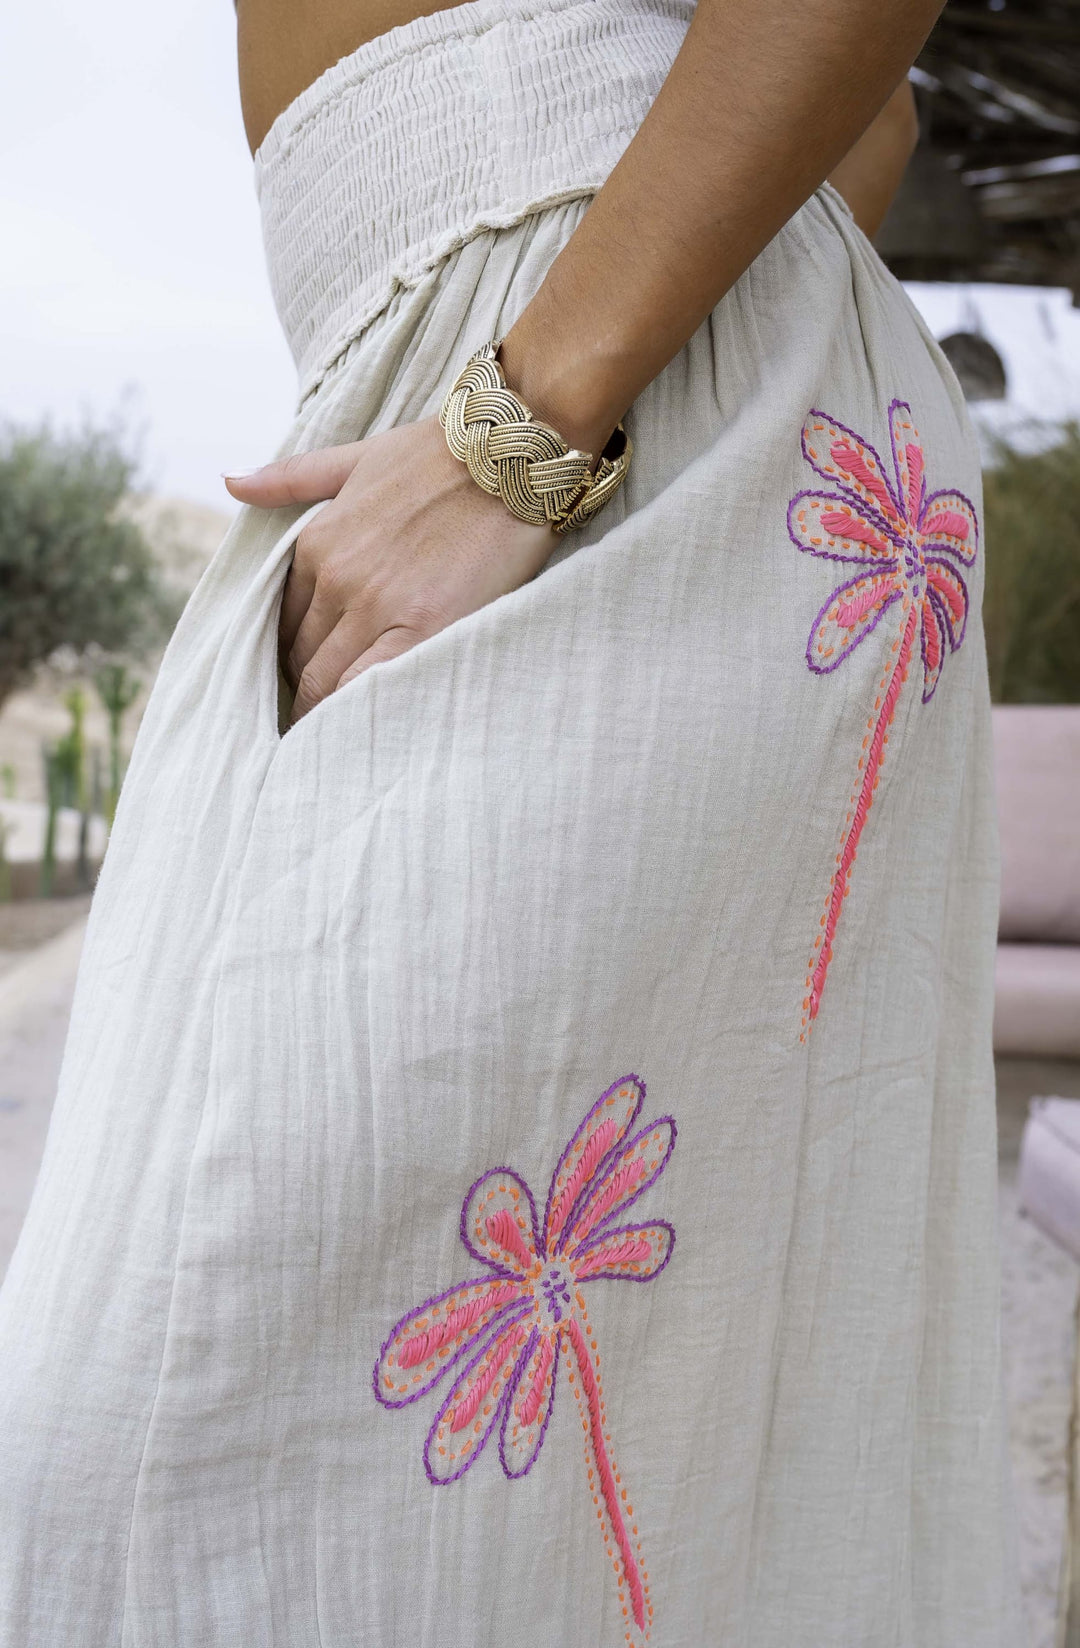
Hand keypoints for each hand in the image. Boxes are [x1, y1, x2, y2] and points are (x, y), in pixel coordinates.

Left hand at [225, 417, 554, 724]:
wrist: (509, 456)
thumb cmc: (439, 455)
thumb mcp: (357, 457)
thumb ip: (291, 478)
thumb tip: (229, 482)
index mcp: (317, 543)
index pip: (286, 622)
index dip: (295, 655)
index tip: (309, 676)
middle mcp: (337, 578)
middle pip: (302, 658)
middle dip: (307, 689)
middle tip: (319, 720)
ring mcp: (376, 606)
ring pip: (326, 680)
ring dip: (326, 710)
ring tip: (334, 739)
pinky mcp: (421, 628)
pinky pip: (368, 686)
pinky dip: (355, 712)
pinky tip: (359, 731)